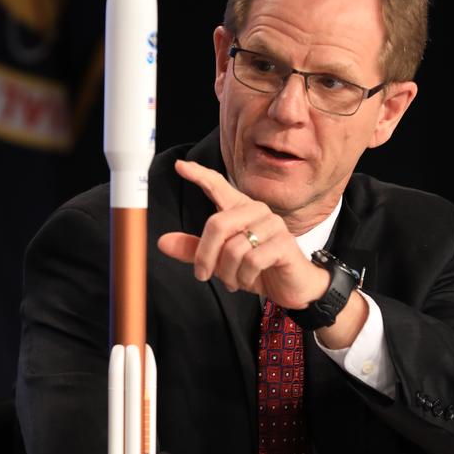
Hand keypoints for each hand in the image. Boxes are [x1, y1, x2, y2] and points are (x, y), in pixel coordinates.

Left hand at [158, 160, 328, 307]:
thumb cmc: (257, 269)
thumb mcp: (221, 262)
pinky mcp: (284, 244)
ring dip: (227, 273)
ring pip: (233, 247)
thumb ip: (194, 251)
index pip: (218, 186)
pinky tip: (248, 281)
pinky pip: (251, 260)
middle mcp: (257, 211)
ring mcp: (273, 225)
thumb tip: (162, 242)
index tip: (180, 166)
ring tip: (234, 281)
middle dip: (205, 255)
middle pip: (217, 224)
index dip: (199, 176)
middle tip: (203, 275)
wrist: (291, 287)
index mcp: (240, 210)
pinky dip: (244, 277)